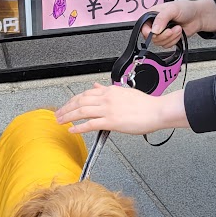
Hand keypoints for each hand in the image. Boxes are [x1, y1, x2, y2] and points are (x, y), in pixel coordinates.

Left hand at [55, 83, 187, 135]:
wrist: (157, 111)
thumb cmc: (145, 104)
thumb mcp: (124, 92)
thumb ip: (108, 90)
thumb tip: (96, 86)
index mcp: (109, 91)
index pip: (85, 93)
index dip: (73, 100)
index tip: (67, 106)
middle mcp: (106, 98)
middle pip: (79, 101)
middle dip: (66, 108)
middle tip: (58, 115)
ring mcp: (108, 110)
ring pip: (81, 111)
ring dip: (68, 117)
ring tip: (60, 122)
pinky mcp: (111, 121)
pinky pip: (90, 124)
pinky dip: (79, 127)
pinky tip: (72, 130)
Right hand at [147, 0, 215, 47]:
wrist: (197, 16)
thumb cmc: (186, 8)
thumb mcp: (172, 9)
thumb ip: (161, 18)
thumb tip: (154, 30)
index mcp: (152, 14)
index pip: (143, 27)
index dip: (149, 32)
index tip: (158, 32)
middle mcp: (155, 24)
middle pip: (151, 38)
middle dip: (164, 35)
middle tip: (171, 29)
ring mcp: (162, 32)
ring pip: (159, 43)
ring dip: (171, 37)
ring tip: (177, 28)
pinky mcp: (168, 38)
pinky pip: (166, 45)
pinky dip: (174, 40)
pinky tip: (178, 33)